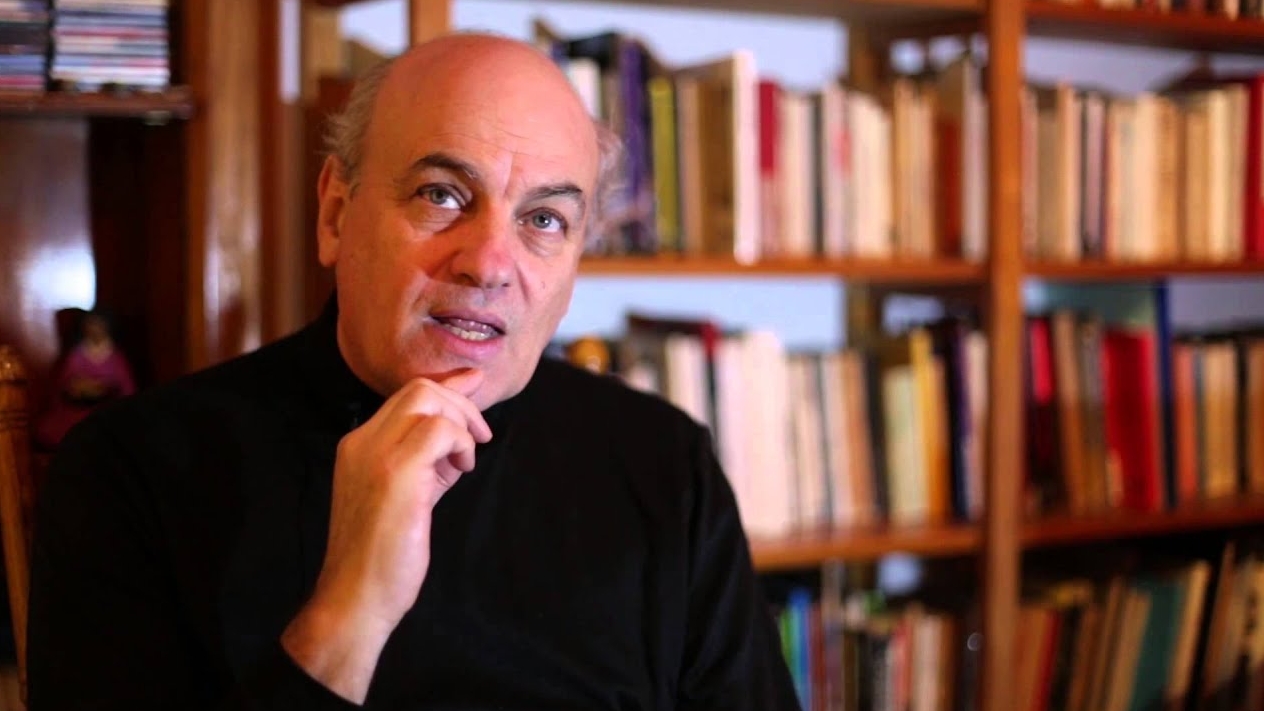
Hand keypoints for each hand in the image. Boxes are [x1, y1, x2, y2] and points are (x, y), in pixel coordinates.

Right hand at [282, 368, 491, 701]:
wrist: (355, 598)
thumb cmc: (383, 555)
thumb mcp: (409, 494)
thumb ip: (431, 458)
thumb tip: (462, 429)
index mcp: (359, 445)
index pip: (405, 396)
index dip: (446, 388)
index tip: (473, 386)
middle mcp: (361, 442)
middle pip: (417, 388)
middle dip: (460, 402)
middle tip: (479, 437)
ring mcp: (375, 454)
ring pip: (426, 397)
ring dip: (462, 420)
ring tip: (469, 457)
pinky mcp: (395, 474)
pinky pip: (438, 430)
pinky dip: (460, 442)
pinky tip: (462, 469)